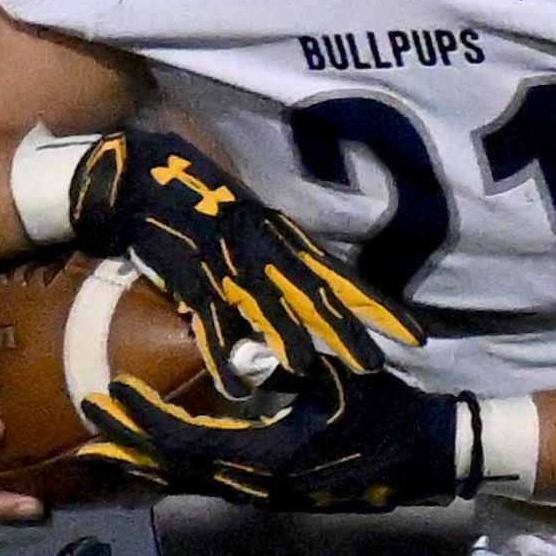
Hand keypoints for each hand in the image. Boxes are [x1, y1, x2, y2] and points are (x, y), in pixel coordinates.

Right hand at [67, 127, 421, 389]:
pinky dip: (220, 348)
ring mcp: (225, 259)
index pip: (338, 275)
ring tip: (308, 369)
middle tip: (376, 364)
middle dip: (344, 328)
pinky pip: (207, 315)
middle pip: (311, 292)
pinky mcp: (187, 271)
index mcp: (280, 235)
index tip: (415, 334)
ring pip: (264, 303)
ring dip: (286, 337)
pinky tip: (234, 382)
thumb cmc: (196, 197)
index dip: (376, 305)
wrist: (140, 174)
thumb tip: (304, 297)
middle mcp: (261, 246)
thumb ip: (274, 257)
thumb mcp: (247, 225)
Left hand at [81, 359, 464, 512]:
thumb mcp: (337, 379)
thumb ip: (287, 366)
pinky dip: (174, 473)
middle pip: (174, 470)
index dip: (144, 419)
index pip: (187, 440)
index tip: (110, 393)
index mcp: (268, 456)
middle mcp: (256, 484)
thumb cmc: (384, 409)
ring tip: (102, 451)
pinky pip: (209, 486)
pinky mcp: (271, 494)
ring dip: (143, 465)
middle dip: (127, 448)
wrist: (423, 456)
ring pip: (187, 484)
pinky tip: (155, 463)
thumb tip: (241, 350)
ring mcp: (263, 495)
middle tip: (85, 428)